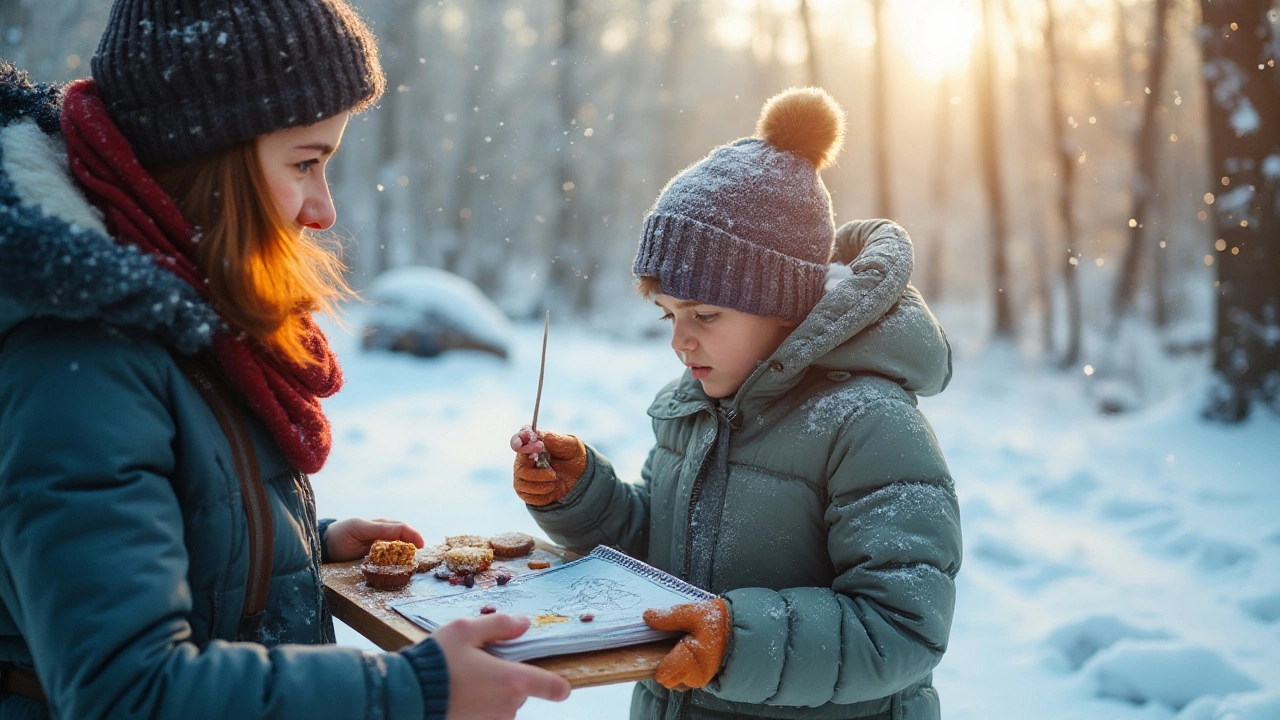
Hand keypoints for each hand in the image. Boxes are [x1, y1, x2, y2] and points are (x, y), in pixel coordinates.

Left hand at [324, 518, 423, 561]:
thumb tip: (400, 532)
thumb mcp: (358, 528)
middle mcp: (383, 534)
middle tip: (421, 559)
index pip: (402, 528)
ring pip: (399, 549)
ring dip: (407, 555)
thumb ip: (379, 530)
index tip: (421, 547)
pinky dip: (397, 562)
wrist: (325, 545)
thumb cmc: (340, 534)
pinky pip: (390, 558)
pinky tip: (400, 569)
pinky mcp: (376, 557)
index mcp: (380, 525)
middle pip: (404, 538)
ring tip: (413, 565)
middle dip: (415, 546)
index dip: (413, 536)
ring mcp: (380, 546)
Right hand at [433, 614, 571, 718]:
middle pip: (522, 689)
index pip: (554, 687)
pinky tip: (458, 690)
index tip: (558, 679)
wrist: (406, 696)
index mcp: (513, 680)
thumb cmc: (436, 661)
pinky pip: (487, 713)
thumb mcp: (466, 630)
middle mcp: (508, 706)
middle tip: (482, 661)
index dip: (559, 684)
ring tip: (464, 676)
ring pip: (503, 701)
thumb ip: (499, 625)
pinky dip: (478, 702)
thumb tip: (524, 623)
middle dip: (508, 675)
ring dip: (492, 690)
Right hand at [510, 428, 585, 506]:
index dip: (521, 443)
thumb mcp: (570, 444)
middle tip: (553, 473)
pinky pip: (527, 496)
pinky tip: (551, 488)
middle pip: (519, 467)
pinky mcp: (527, 492)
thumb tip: (543, 436)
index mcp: (531, 444)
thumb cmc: (572, 456)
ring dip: (540, 484)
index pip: (517, 441)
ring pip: (521, 483)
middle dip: (536, 473)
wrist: (579, 477)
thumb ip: (557, 439)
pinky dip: (541, 494)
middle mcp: (524, 460)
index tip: (539, 446)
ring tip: (554, 479)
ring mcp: (523, 476)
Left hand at [643, 598, 729, 689]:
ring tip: (679, 646)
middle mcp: (696, 678)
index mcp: (693, 664)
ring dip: (671, 665)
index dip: (656, 660)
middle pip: (665, 679)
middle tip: (670, 643)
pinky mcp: (699, 679)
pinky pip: (681, 678)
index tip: (659, 645)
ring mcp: (698, 681)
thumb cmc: (715, 621)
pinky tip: (682, 651)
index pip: (663, 675)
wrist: (735, 629)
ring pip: (673, 680)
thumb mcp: (693, 613)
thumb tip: (647, 616)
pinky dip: (679, 667)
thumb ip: (669, 617)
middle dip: (663, 663)